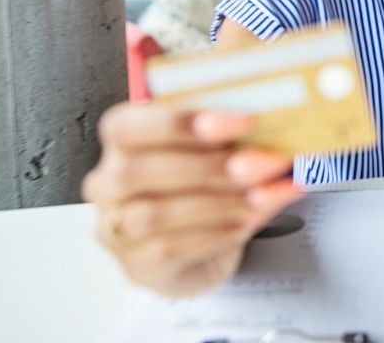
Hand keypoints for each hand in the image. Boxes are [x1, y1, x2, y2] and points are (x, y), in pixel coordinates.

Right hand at [81, 103, 302, 297]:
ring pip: (156, 214)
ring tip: (266, 194)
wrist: (203, 245)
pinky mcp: (138, 265)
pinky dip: (218, 231)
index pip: (128, 125)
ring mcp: (117, 228)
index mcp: (122, 137)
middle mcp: (108, 182)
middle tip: (266, 162)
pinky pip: (172, 247)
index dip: (180, 122)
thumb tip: (275, 120)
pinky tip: (250, 219)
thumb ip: (232, 132)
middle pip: (138, 171)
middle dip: (210, 165)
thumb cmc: (206, 181)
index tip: (243, 121)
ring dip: (220, 201)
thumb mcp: (218, 146)